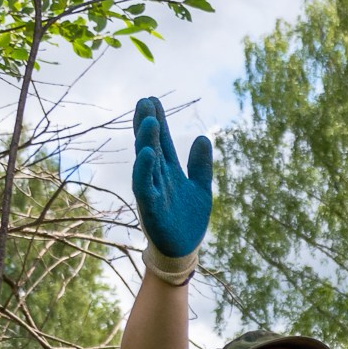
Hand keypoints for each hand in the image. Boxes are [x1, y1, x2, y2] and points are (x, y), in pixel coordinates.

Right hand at [131, 97, 212, 261]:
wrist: (183, 249)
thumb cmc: (188, 219)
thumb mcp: (200, 188)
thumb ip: (200, 165)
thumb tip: (203, 137)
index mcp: (168, 171)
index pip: (161, 141)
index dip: (158, 121)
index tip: (152, 99)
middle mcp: (157, 177)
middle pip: (150, 145)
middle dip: (147, 124)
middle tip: (145, 101)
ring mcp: (152, 191)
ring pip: (146, 162)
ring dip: (146, 141)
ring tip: (149, 120)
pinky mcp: (150, 207)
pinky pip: (144, 186)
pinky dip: (145, 170)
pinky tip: (148, 153)